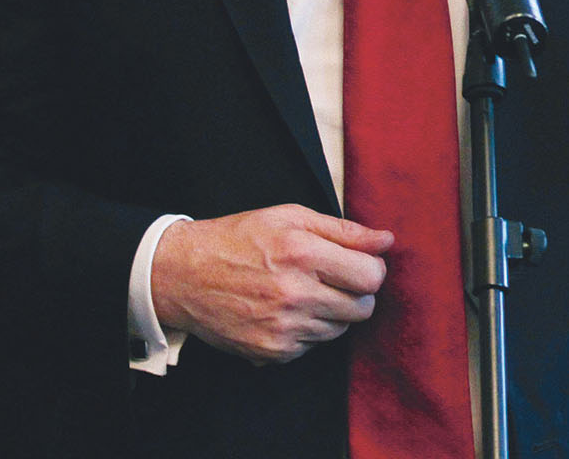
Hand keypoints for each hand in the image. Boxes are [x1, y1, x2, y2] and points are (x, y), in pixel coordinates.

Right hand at [151, 203, 393, 364]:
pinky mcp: (271, 351)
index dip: (372, 269)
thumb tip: (386, 240)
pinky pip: (313, 346)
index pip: (372, 277)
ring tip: (304, 292)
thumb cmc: (238, 239)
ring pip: (340, 329)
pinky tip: (285, 310)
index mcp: (303, 253)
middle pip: (363, 308)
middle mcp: (295, 293)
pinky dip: (308, 330)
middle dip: (357, 293)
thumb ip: (344, 230)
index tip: (359, 263)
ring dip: (332, 312)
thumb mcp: (290, 217)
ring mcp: (282, 327)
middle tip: (334, 279)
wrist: (182, 274)